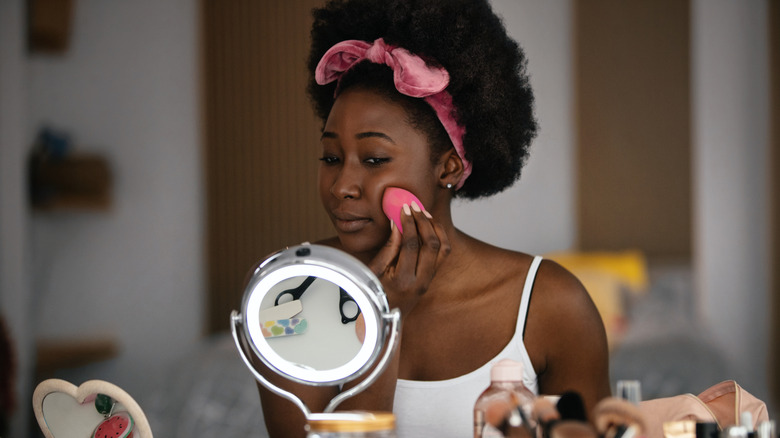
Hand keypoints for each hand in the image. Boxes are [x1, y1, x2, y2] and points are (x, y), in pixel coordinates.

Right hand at [368, 201, 449, 316]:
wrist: (385, 315)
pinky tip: (431, 226)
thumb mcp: (375, 270)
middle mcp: (421, 280)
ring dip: (435, 227)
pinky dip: (441, 236)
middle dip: (423, 221)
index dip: (409, 223)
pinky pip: (444, 253)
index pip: (411, 245)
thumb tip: (397, 222)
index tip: (404, 209)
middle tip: (414, 207)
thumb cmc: (375, 292)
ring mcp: (430, 280)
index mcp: (404, 280)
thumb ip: (389, 247)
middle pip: (431, 244)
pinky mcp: (433, 277)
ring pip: (443, 248)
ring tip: (424, 213)